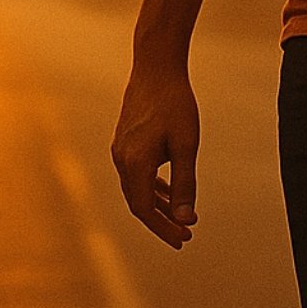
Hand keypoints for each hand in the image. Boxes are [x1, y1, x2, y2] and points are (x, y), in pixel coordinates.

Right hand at [111, 61, 200, 247]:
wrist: (156, 68)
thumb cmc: (175, 104)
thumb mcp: (185, 146)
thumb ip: (185, 184)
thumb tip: (185, 219)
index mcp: (134, 163)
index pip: (145, 210)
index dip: (163, 228)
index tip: (184, 239)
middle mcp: (121, 159)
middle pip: (139, 203)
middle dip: (162, 221)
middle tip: (186, 235)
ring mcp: (120, 150)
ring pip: (137, 189)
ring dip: (158, 205)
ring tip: (182, 219)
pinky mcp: (124, 142)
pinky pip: (136, 174)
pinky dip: (153, 187)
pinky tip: (169, 193)